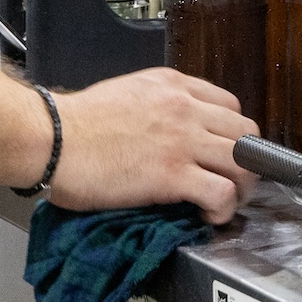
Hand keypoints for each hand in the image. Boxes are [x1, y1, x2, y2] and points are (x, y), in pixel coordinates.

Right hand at [47, 68, 258, 223]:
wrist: (53, 139)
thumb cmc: (77, 122)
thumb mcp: (127, 93)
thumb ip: (157, 105)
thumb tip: (168, 130)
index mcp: (173, 85)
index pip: (230, 105)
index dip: (232, 133)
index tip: (224, 152)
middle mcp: (185, 108)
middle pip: (246, 132)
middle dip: (247, 160)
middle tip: (232, 181)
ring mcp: (183, 141)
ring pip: (244, 162)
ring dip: (242, 187)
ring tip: (226, 202)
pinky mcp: (173, 175)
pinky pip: (222, 192)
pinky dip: (223, 209)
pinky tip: (208, 216)